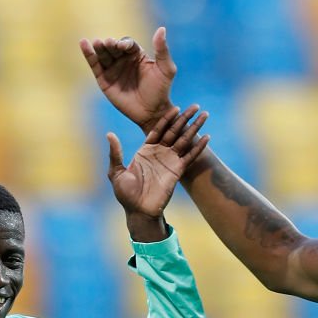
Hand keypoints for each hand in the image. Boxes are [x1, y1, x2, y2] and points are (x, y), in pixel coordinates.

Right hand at [79, 28, 175, 132]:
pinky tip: (83, 43)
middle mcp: (123, 60)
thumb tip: (161, 29)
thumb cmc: (161, 91)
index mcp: (136, 55)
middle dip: (111, 44)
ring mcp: (113, 69)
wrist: (152, 112)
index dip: (124, 43)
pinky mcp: (104, 80)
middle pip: (113, 47)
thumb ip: (163, 50)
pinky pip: (95, 65)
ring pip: (104, 54)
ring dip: (99, 48)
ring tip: (98, 43)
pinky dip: (88, 54)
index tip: (123, 46)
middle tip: (109, 43)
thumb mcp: (166, 69)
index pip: (128, 44)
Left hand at [107, 104, 209, 219]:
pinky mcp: (178, 171)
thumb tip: (109, 134)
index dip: (166, 118)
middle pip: (174, 131)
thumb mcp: (116, 172)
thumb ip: (115, 153)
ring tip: (205, 115)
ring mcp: (170, 161)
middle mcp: (159, 153)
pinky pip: (190, 157)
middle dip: (185, 118)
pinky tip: (207, 137)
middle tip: (195, 106)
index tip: (175, 107)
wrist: (139, 212)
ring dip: (195, 128)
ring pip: (185, 140)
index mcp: (145, 150)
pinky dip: (199, 147)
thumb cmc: (125, 194)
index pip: (158, 129)